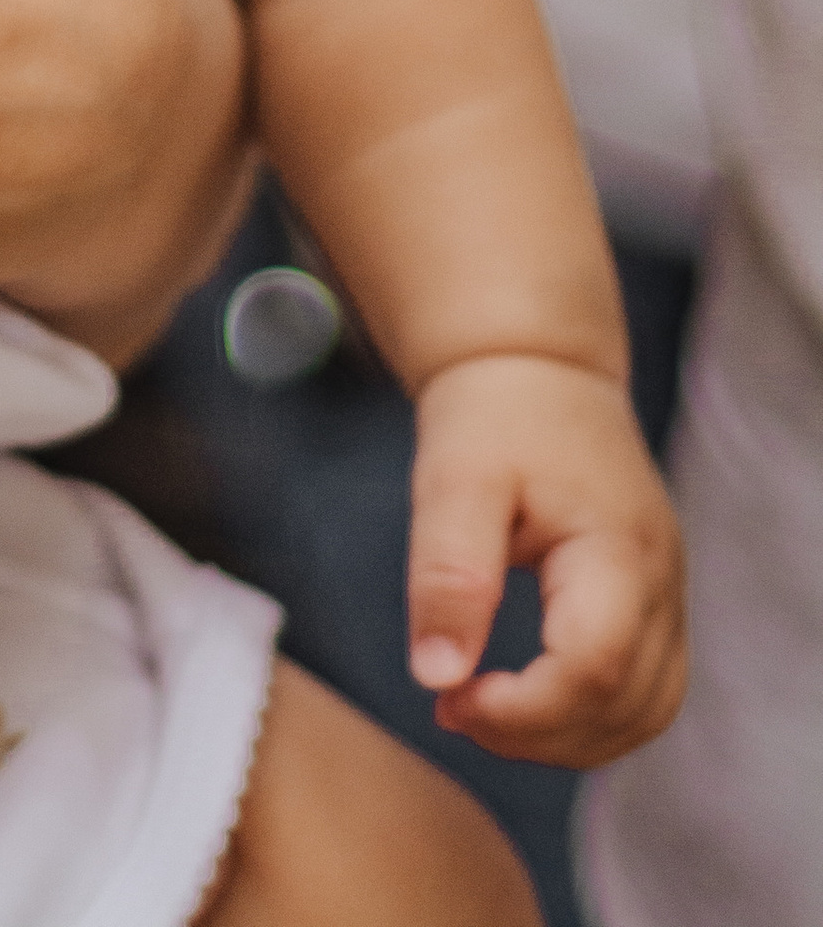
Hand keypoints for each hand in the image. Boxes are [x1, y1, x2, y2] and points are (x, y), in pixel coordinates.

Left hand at [407, 353, 685, 764]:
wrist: (538, 368)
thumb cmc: (494, 416)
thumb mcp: (454, 480)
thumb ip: (448, 575)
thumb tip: (437, 678)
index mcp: (618, 548)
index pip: (595, 668)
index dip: (526, 710)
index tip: (451, 700)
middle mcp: (661, 580)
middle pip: (629, 707)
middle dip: (540, 734)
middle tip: (454, 708)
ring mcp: (669, 594)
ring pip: (647, 713)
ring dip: (568, 737)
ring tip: (483, 710)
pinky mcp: (655, 603)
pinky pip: (644, 691)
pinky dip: (589, 717)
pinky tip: (522, 700)